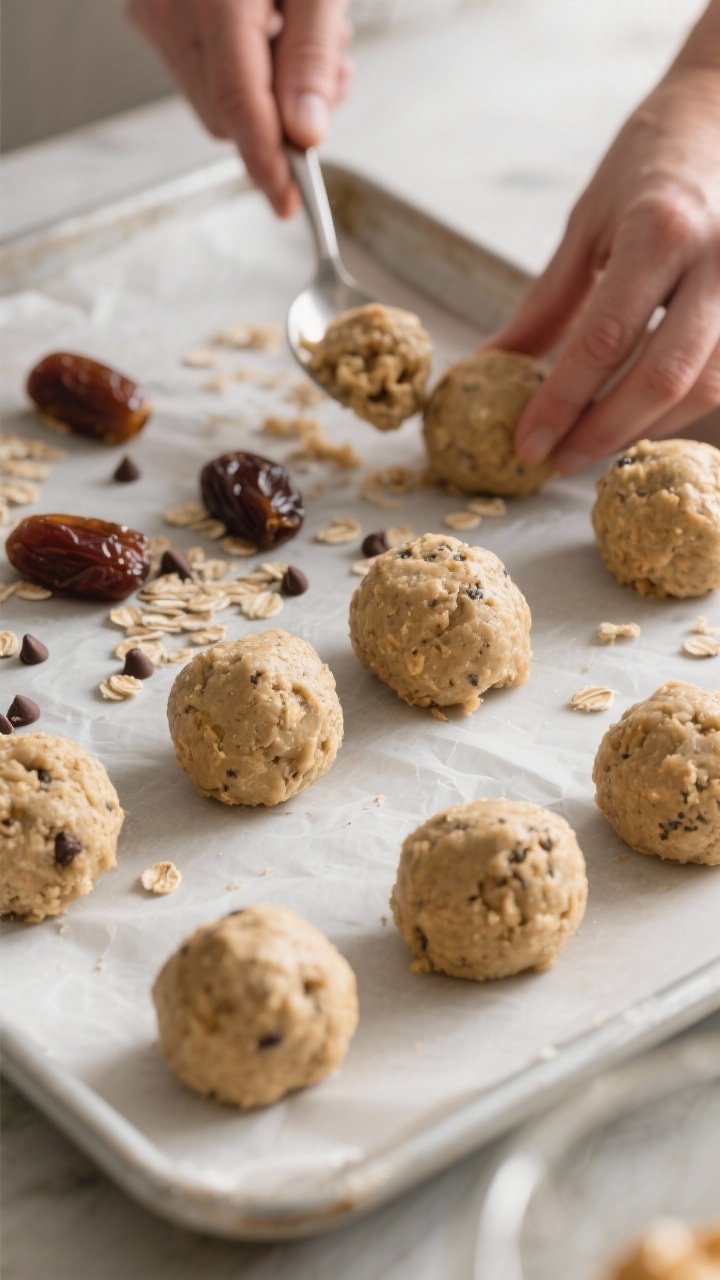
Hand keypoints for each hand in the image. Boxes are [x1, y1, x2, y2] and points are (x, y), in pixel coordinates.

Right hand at [128, 0, 351, 216]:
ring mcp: (154, 11)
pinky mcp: (152, 10)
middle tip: (334, 78)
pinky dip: (243, 70)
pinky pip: (199, 70)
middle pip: (225, 114)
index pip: (240, 108)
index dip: (268, 163)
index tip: (289, 201)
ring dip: (267, 96)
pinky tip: (272, 32)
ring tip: (306, 43)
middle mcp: (170, 9)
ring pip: (212, 99)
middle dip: (280, 121)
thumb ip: (313, 55)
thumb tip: (307, 134)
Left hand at [488, 66, 719, 472]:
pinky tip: (638, 421)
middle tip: (556, 461)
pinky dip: (679, 410)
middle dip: (604, 431)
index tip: (527, 443)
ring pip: (705, 387)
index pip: (604, 339)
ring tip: (589, 445)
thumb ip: (547, 305)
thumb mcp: (588, 225)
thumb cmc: (649, 165)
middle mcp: (719, 259)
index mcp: (661, 231)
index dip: (562, 403)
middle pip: (663, 377)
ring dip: (643, 428)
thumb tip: (493, 365)